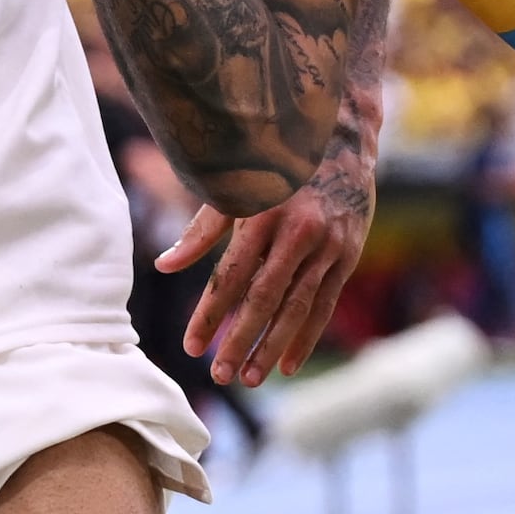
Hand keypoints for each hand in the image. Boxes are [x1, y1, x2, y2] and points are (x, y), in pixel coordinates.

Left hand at [165, 133, 373, 386]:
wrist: (341, 135)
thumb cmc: (274, 161)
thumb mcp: (235, 186)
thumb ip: (202, 230)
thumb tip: (165, 265)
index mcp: (264, 213)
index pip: (231, 277)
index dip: (210, 315)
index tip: (191, 347)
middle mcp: (299, 232)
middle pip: (265, 299)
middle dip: (241, 340)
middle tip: (220, 375)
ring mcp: (329, 245)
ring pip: (297, 307)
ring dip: (272, 347)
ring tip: (251, 378)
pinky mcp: (349, 254)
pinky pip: (325, 303)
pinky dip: (307, 336)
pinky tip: (288, 364)